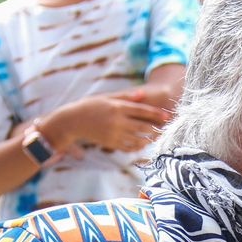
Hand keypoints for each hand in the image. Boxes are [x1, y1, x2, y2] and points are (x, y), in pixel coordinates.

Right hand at [51, 89, 171, 153]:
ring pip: (137, 139)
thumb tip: (143, 93)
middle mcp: (117, 121)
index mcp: (117, 107)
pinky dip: (137, 147)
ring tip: (157, 137)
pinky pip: (128, 147)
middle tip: (167, 129)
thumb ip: (125, 96)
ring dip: (149, 139)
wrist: (73, 121)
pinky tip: (142, 144)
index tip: (167, 116)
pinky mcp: (110, 143)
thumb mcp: (107, 97)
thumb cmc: (91, 106)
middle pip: (143, 126)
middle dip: (156, 128)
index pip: (142, 110)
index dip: (156, 114)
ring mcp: (113, 133)